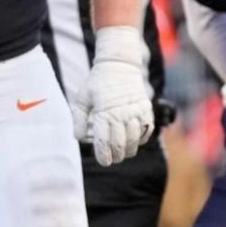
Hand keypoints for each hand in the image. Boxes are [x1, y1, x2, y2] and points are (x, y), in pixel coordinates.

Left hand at [71, 26, 154, 166]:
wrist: (119, 65)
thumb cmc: (97, 83)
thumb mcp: (82, 98)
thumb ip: (79, 119)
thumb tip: (78, 138)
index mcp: (103, 113)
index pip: (103, 141)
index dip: (103, 155)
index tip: (103, 161)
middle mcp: (120, 114)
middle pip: (119, 144)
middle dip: (115, 156)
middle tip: (112, 159)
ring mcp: (135, 111)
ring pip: (134, 139)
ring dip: (129, 150)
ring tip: (123, 153)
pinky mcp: (145, 108)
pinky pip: (147, 129)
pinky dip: (142, 139)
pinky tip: (135, 142)